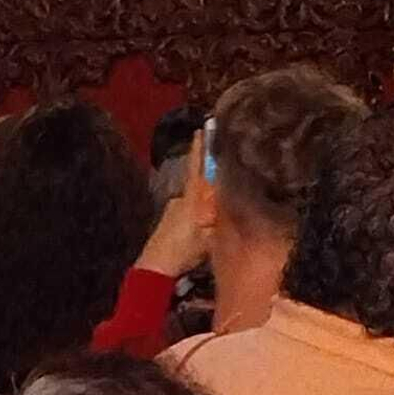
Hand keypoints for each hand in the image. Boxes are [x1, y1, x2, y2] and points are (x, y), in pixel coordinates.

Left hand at [137, 131, 210, 278]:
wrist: (155, 267)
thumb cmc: (184, 249)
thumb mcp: (210, 234)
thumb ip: (223, 217)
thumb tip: (238, 199)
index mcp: (192, 197)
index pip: (197, 166)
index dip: (199, 147)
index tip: (202, 128)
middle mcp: (181, 198)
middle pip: (196, 181)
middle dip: (207, 174)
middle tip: (220, 169)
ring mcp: (173, 209)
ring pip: (193, 198)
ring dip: (202, 199)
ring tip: (216, 206)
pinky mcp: (169, 222)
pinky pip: (187, 210)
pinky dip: (196, 212)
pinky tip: (202, 224)